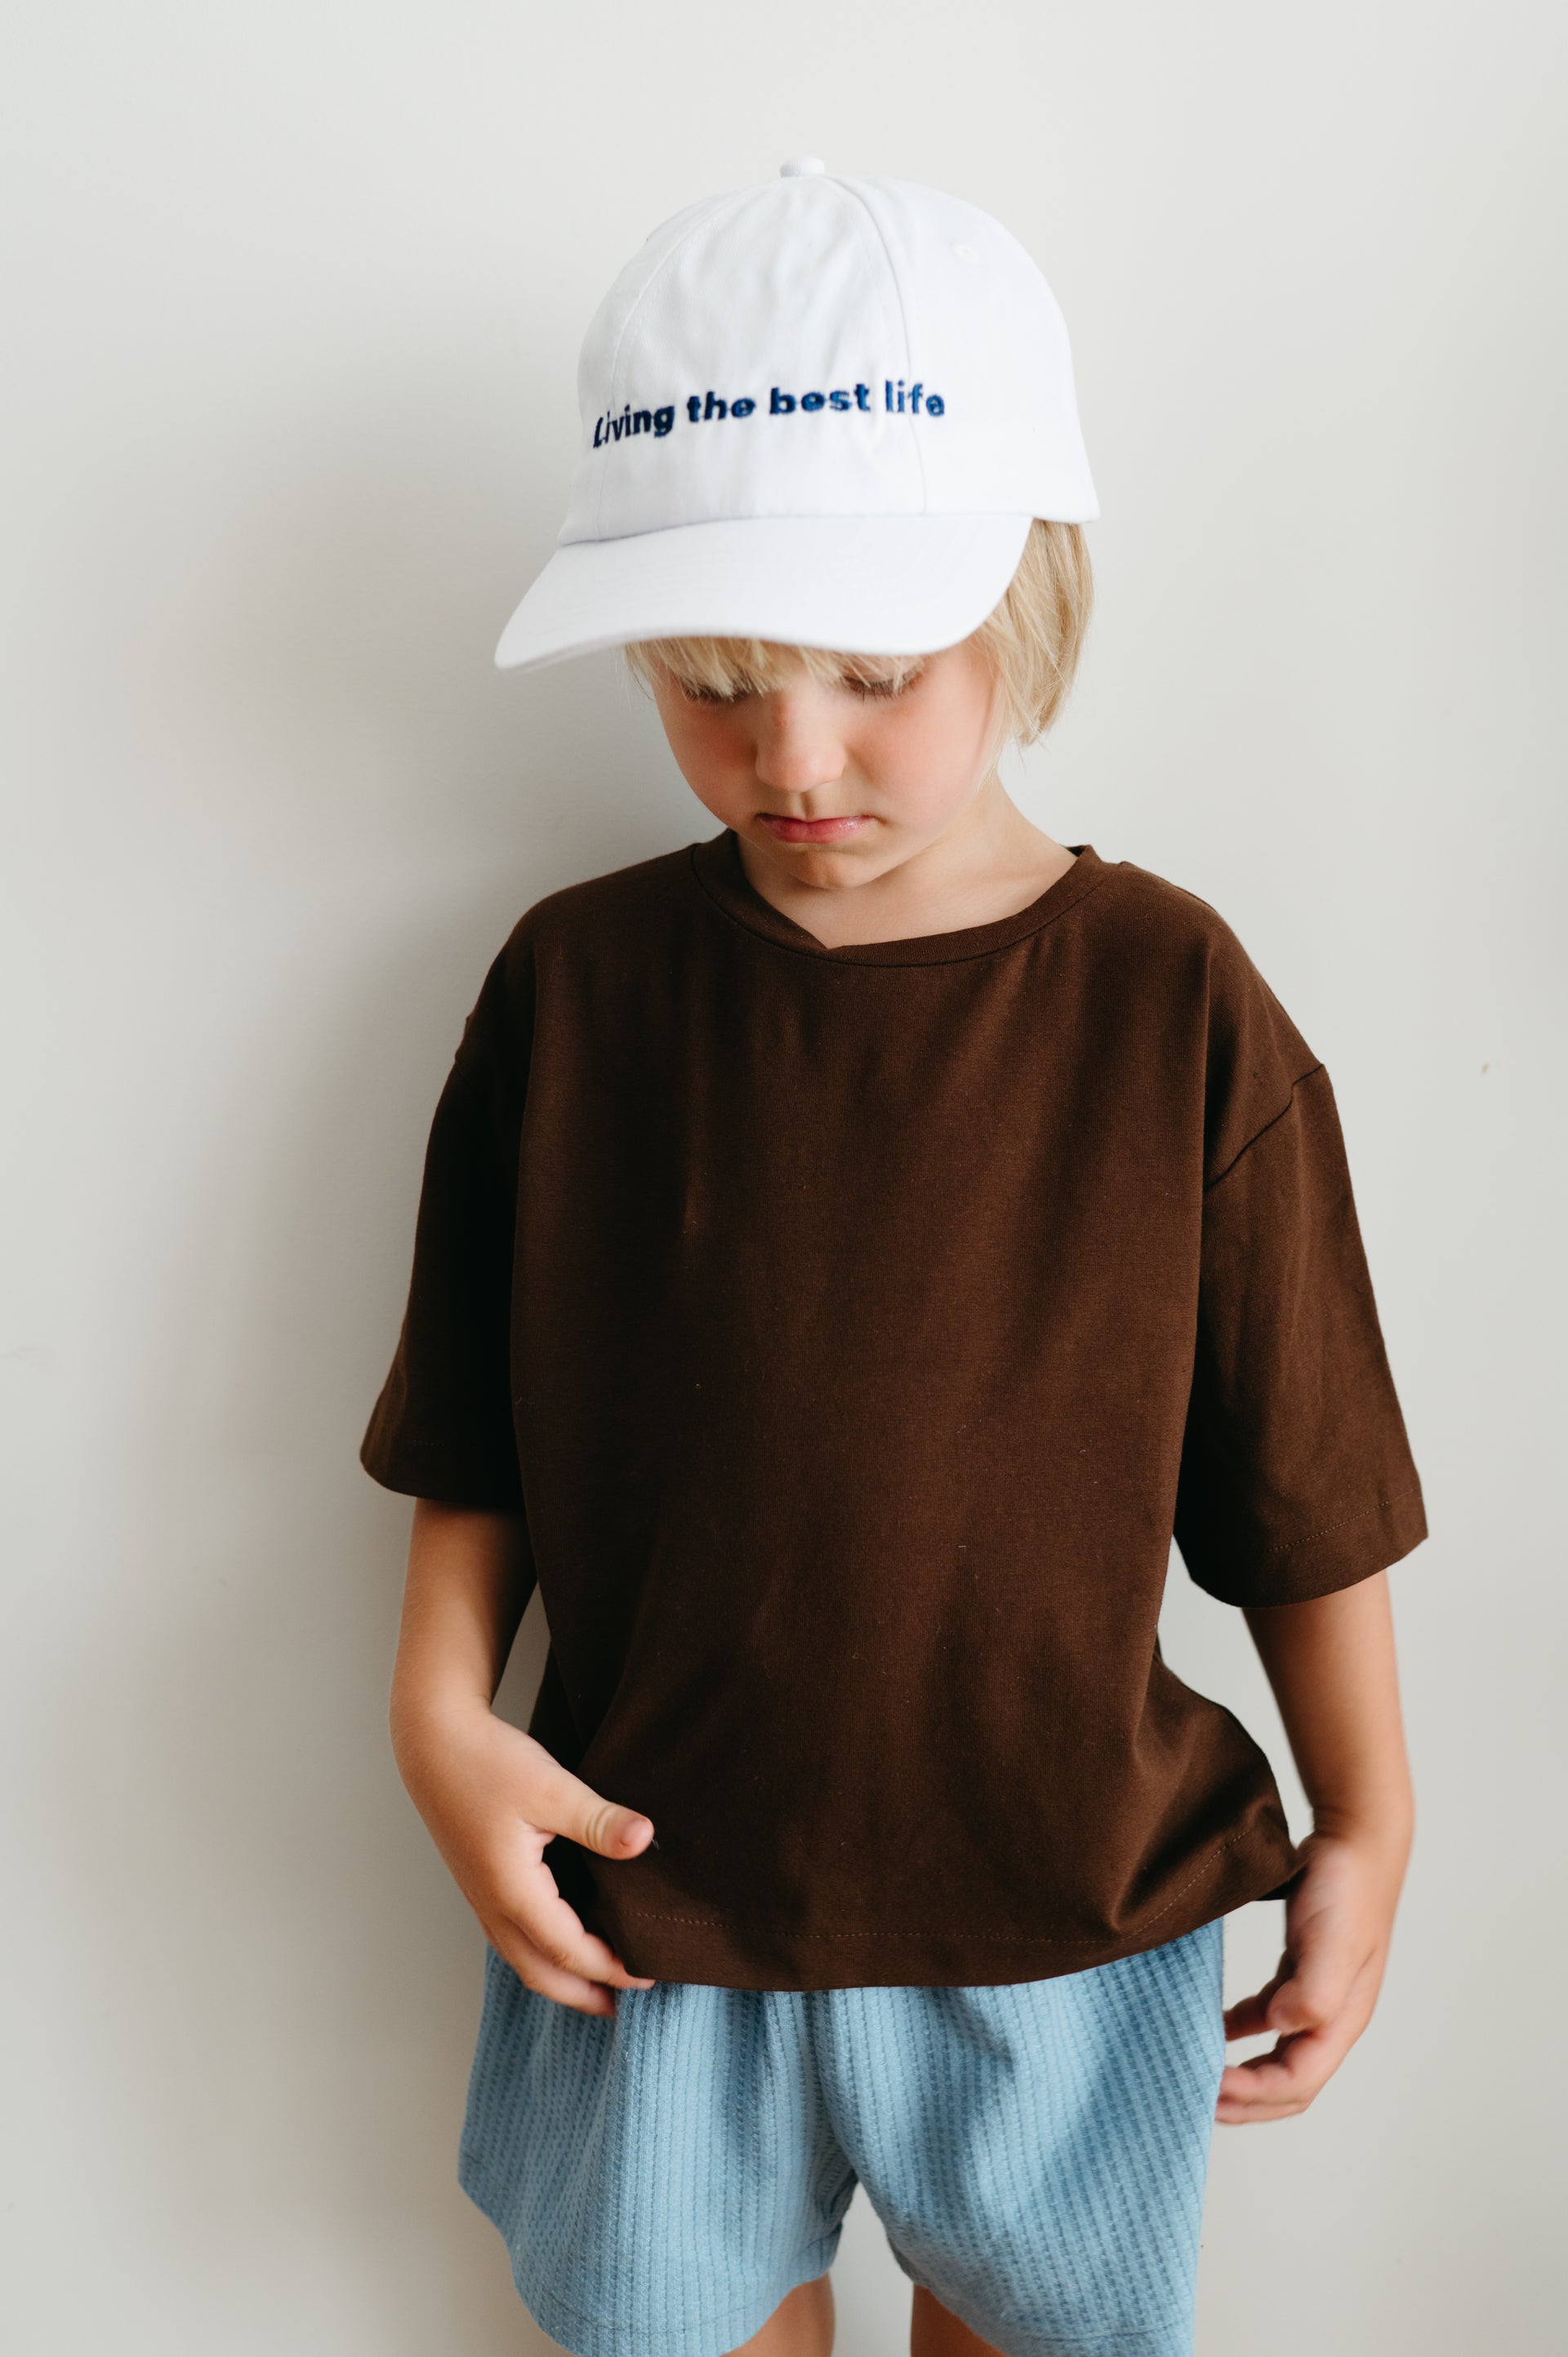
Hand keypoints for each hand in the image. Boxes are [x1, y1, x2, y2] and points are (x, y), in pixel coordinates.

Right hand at [397, 1696, 656, 2017]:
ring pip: (524, 1959)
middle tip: (624, 2005)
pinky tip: (563, 1939)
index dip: (611, 1969)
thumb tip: (645, 1839)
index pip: (570, 1951)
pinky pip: (513, 1937)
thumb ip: (599, 1820)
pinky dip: (542, 1953)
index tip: (650, 1974)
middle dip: (583, 1995)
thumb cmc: (488, 1763)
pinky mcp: (480, 1882)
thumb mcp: (552, 1787)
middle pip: (541, 1974)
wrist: (434, 1743)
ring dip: (561, 1978)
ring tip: (599, 1984)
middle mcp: (494, 1905)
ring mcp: (482, 1897)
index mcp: (513, 1892)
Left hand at [1216, 1822, 1408, 2123]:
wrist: (1355, 1840)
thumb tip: (1280, 2026)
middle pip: (1289, 2082)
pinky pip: (1268, 2016)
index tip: (1210, 2085)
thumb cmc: (1348, 1890)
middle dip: (1248, 2102)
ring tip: (1204, 2077)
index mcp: (1341, 2019)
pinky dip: (1241, 2029)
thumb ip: (1313, 1992)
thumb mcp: (1332, 1942)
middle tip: (1199, 2103)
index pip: (1297, 2081)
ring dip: (1243, 2073)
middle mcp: (1330, 2016)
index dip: (1254, 2094)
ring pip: (1277, 2053)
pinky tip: (1216, 2025)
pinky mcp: (1298, 1969)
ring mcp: (1315, 1993)